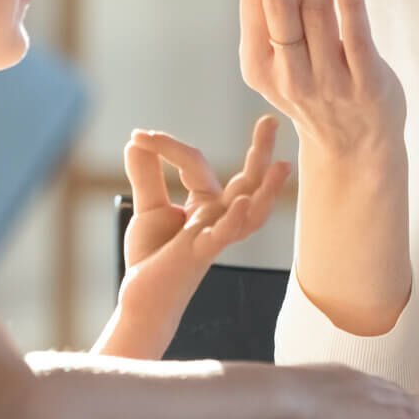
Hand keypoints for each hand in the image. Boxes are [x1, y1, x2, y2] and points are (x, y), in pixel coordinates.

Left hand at [119, 116, 288, 305]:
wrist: (142, 298)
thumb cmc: (152, 259)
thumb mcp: (148, 208)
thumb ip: (146, 175)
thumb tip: (136, 142)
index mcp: (208, 205)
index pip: (195, 162)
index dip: (166, 146)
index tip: (139, 136)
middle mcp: (219, 218)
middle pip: (247, 182)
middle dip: (261, 153)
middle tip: (270, 121)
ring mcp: (213, 236)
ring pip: (249, 212)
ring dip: (267, 191)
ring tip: (282, 166)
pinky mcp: (200, 253)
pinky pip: (224, 236)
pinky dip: (233, 219)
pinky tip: (241, 202)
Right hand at [239, 0, 404, 161]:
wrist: (356, 150)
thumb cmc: (318, 87)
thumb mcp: (283, 59)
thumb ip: (277, 12)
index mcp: (259, 64)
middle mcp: (287, 73)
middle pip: (279, 0)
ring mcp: (326, 81)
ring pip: (314, 11)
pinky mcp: (365, 85)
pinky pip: (355, 35)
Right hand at [269, 363, 418, 418]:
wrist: (276, 395)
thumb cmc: (271, 399)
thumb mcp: (288, 398)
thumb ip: (297, 405)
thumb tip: (288, 415)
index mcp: (337, 375)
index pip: (370, 383)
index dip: (387, 391)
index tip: (399, 397)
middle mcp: (359, 381)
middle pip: (394, 391)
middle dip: (411, 400)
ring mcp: (370, 397)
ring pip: (406, 404)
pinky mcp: (378, 417)